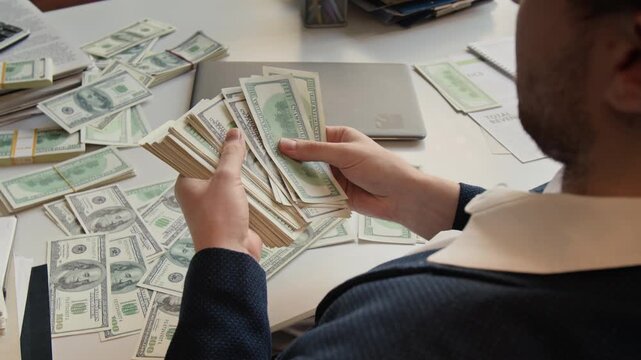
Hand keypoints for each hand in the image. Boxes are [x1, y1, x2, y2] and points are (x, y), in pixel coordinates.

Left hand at [175, 129, 261, 260]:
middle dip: (231, 154)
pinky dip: (252, 186)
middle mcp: (199, 193)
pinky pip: (242, 194)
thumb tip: (234, 133)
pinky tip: (265, 172)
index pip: (196, 155)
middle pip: (216, 166)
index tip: (225, 125)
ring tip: (259, 149)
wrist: (231, 256)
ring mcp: (216, 205)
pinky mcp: (232, 214)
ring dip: (244, 170)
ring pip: (231, 181)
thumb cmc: (220, 217)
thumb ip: (231, 155)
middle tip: (246, 134)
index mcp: (187, 183)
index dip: (211, 140)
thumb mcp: (226, 180)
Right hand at [279, 126, 459, 238]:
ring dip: (293, 177)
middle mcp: (334, 155)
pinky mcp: (334, 195)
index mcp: (339, 137)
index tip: (268, 134)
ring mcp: (333, 176)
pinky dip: (303, 194)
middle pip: (305, 156)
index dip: (291, 134)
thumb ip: (314, 150)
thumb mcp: (346, 153)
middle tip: (262, 158)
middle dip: (288, 158)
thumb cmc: (380, 167)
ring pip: (307, 175)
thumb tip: (285, 144)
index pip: (309, 133)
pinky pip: (314, 193)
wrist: (401, 197)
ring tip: (267, 176)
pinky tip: (284, 194)